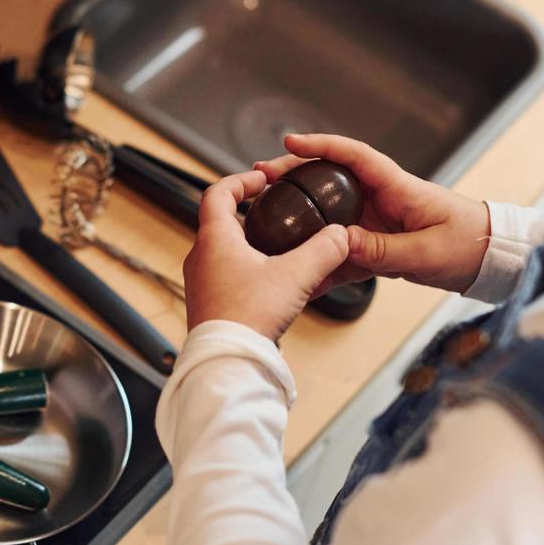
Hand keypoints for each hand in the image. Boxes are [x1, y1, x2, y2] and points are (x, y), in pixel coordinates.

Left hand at [183, 170, 350, 341]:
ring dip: (251, 243)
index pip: (218, 193)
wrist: (228, 363)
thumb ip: (323, 251)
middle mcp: (201, 258)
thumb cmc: (248, 317)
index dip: (241, 181)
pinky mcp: (210, 304)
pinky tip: (275, 283)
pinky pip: (228, 275)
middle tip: (277, 211)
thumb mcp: (295, 276)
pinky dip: (249, 269)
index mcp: (214, 239)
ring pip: (225, 250)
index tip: (263, 180)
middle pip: (222, 221)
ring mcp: (202, 282)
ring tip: (281, 248)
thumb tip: (342, 235)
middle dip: (251, 213)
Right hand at [256, 134, 489, 293]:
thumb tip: (341, 245)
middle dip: (296, 175)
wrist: (493, 261)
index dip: (321, 145)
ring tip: (267, 217)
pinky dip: (322, 256)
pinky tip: (300, 268)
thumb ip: (383, 250)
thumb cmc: (470, 245)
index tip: (290, 142)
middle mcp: (383, 199)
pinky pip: (344, 248)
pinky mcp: (379, 244)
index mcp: (398, 187)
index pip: (354, 156)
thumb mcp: (426, 252)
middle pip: (331, 180)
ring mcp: (378, 221)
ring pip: (330, 214)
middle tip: (262, 177)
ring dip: (301, 214)